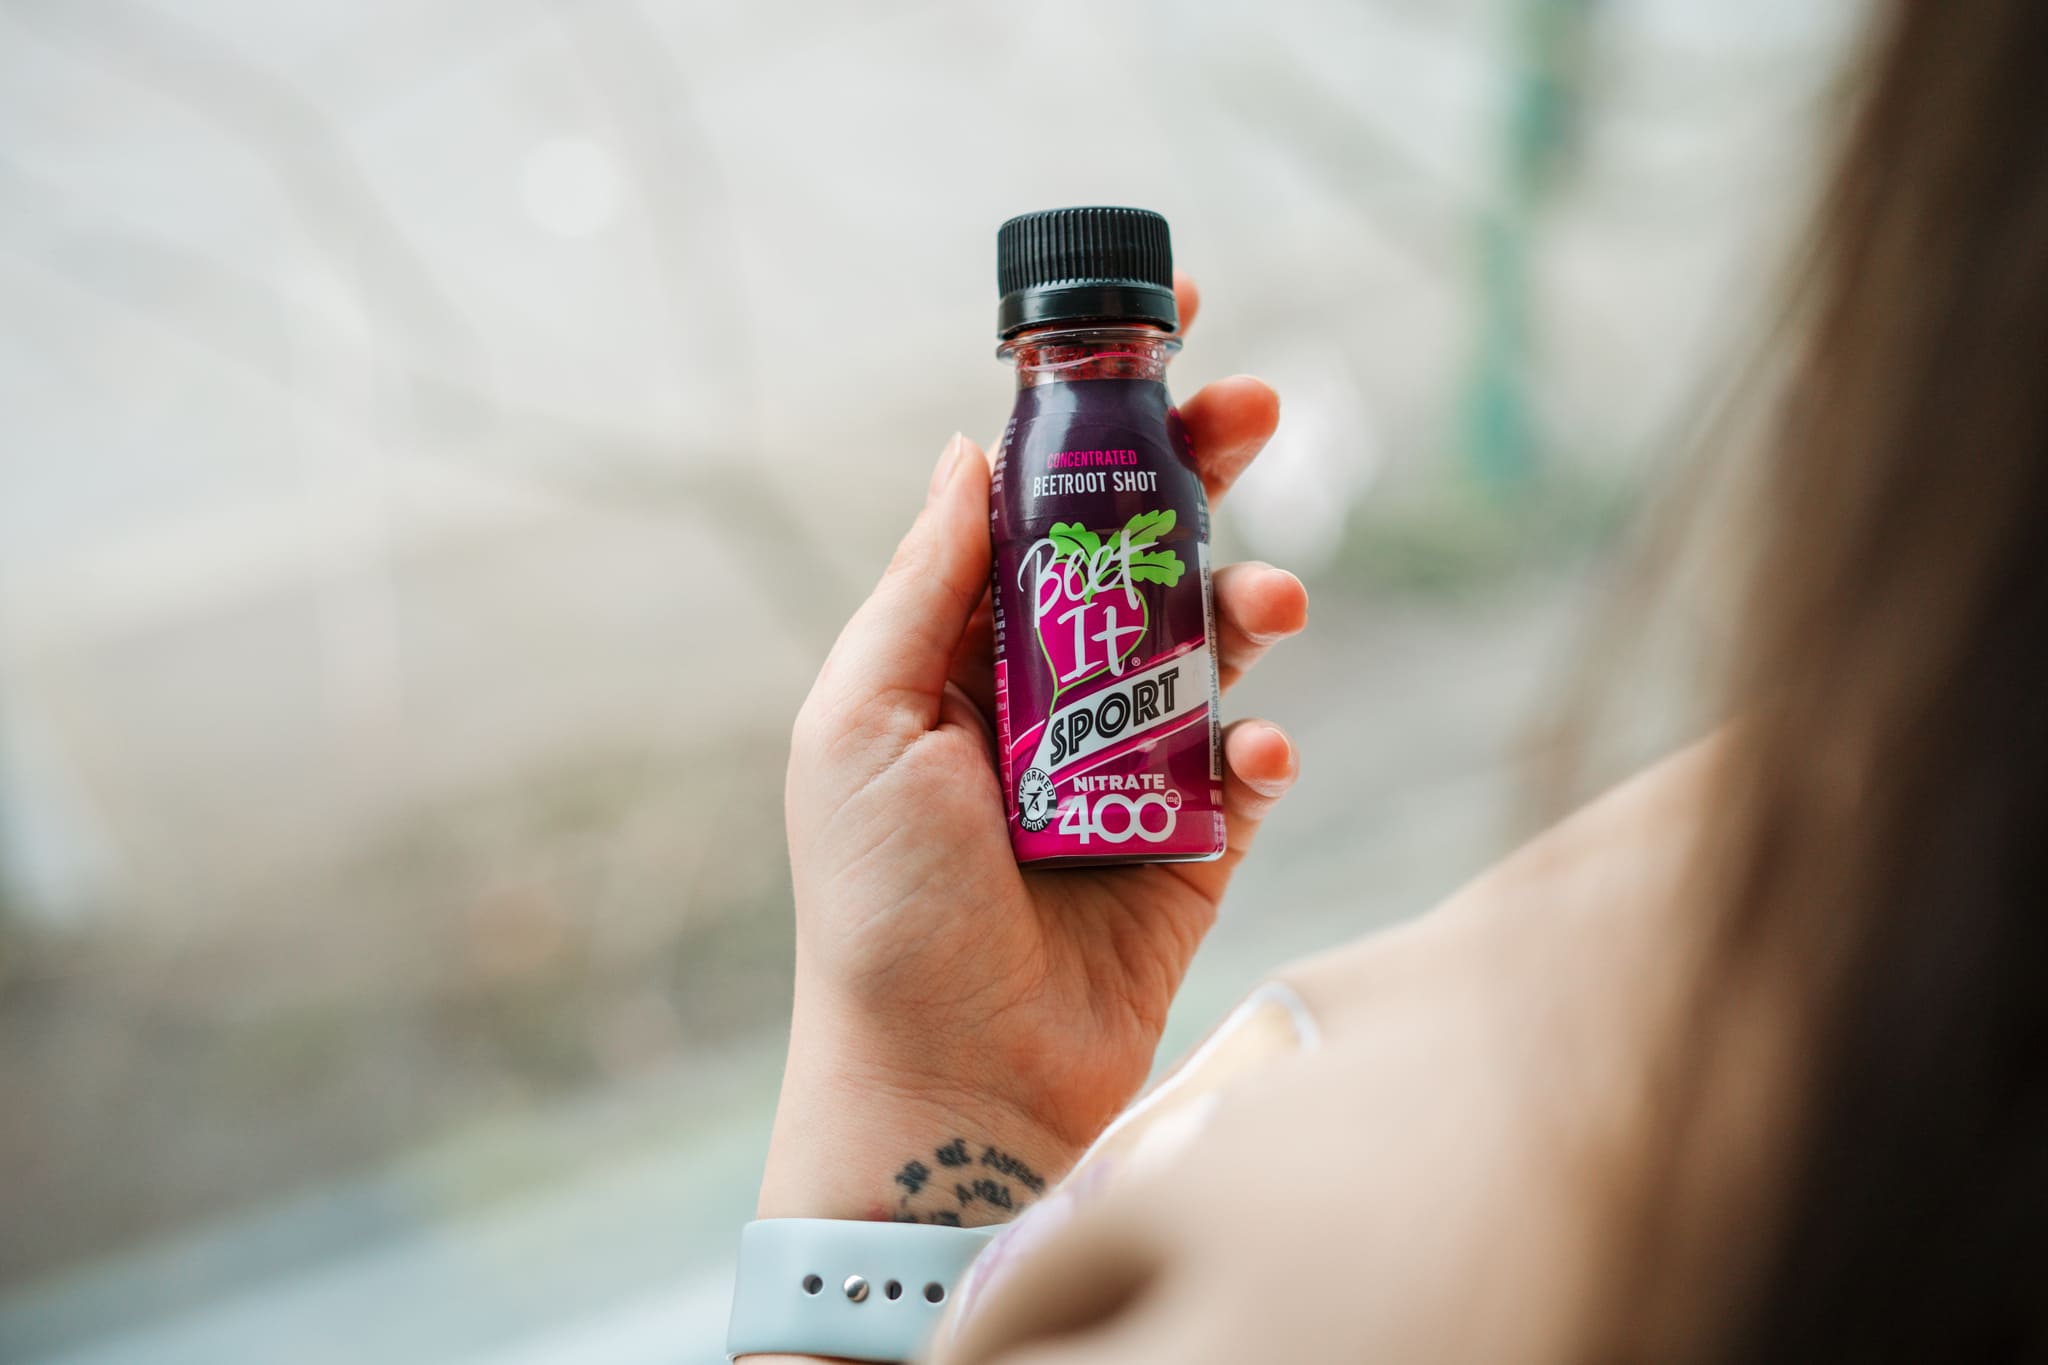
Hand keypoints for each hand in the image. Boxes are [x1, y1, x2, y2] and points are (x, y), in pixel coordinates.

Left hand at [761, 275, 1305, 1228]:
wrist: (944, 1077)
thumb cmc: (880, 902)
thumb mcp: (863, 720)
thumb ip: (925, 584)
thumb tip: (966, 449)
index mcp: (965, 651)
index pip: (1042, 507)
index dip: (1097, 418)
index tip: (1158, 325)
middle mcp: (1051, 694)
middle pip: (1146, 552)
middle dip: (1201, 472)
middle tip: (1254, 409)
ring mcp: (1127, 769)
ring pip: (1211, 648)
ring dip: (1250, 605)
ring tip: (1272, 605)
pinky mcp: (1191, 848)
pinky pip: (1245, 771)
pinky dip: (1260, 751)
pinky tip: (1253, 755)